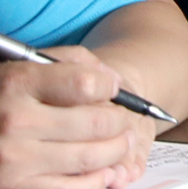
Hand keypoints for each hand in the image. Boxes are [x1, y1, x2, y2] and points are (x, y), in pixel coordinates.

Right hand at [0, 45, 157, 188]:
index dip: (108, 86)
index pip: (85, 84)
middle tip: (125, 121)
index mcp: (19, 84)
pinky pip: (72, 188)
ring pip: (89, 157)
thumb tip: (112, 81)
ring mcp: (14, 160)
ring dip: (116, 150)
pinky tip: (104, 171)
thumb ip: (73, 62)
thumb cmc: (4, 96)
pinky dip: (97, 180)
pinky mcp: (17, 187)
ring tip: (122, 143)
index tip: (112, 89)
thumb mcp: (28, 65)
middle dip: (121, 121)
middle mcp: (15, 122)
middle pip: (95, 123)